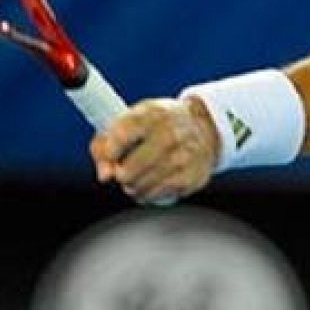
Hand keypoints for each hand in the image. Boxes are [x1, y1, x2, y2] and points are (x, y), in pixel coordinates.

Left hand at [90, 97, 220, 203]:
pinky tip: (150, 182)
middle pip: (128, 170)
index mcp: (152, 114)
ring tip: (136, 176)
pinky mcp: (190, 178)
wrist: (204, 126)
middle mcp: (170, 134)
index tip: (109, 156)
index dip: (109, 152)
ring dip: (132, 185)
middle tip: (123, 169)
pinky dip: (147, 193)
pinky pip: (155, 195)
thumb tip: (104, 175)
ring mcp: (182, 158)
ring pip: (139, 186)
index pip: (121, 135)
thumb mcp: (132, 119)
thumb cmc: (159, 124)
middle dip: (119, 174)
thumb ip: (105, 143)